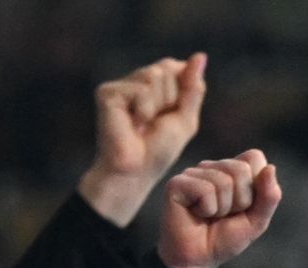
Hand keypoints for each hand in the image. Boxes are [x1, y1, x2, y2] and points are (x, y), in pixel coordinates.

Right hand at [77, 53, 207, 227]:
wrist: (135, 173)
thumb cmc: (158, 152)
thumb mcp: (185, 119)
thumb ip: (194, 88)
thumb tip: (200, 55)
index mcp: (153, 86)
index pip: (176, 67)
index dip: (181, 91)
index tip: (170, 115)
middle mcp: (135, 82)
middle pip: (165, 68)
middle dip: (169, 98)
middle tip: (153, 124)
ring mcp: (120, 86)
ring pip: (153, 75)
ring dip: (157, 105)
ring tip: (142, 125)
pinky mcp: (107, 93)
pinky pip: (140, 89)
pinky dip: (143, 110)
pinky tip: (132, 125)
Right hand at [158, 149, 280, 267]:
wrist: (197, 261)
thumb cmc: (223, 240)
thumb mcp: (256, 221)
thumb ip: (269, 197)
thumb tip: (270, 168)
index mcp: (231, 170)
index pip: (254, 157)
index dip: (256, 186)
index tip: (242, 206)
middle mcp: (212, 167)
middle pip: (240, 169)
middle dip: (239, 200)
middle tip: (224, 215)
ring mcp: (192, 173)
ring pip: (224, 181)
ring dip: (222, 209)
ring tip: (209, 217)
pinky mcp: (177, 184)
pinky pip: (205, 190)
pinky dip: (207, 210)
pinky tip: (196, 215)